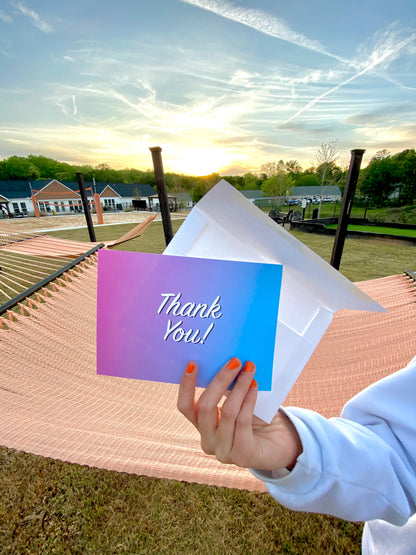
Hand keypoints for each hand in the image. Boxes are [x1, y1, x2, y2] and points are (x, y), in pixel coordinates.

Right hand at [177, 357, 301, 470]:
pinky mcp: (241, 455)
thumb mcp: (237, 401)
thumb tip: (227, 362)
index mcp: (202, 426)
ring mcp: (223, 451)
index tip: (193, 364)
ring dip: (239, 386)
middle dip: (220, 380)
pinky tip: (254, 385)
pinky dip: (249, 399)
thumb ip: (227, 388)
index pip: (185, 407)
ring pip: (227, 412)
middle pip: (206, 407)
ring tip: (249, 369)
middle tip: (235, 361)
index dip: (186, 386)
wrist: (280, 444)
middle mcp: (208, 441)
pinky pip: (243, 420)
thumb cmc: (257, 418)